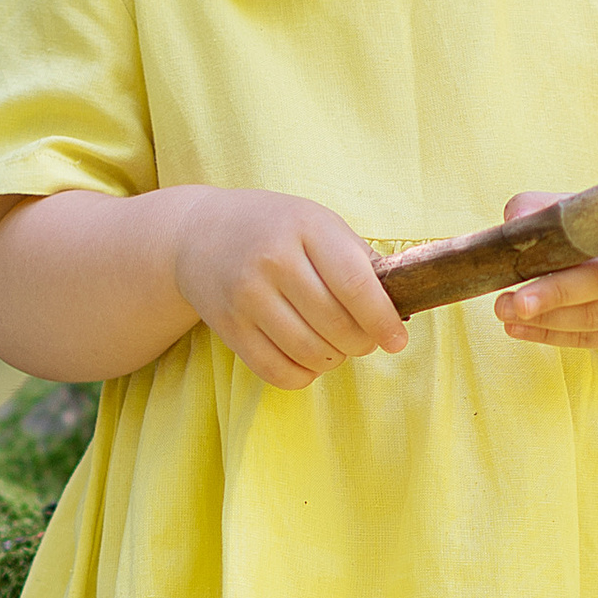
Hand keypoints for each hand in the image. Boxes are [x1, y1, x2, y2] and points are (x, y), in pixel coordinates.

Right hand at [172, 188, 409, 388]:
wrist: (198, 234)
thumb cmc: (274, 228)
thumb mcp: (317, 222)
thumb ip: (358, 258)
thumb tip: (400, 305)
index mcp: (305, 227)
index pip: (354, 284)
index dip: (382, 319)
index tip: (397, 340)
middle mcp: (273, 260)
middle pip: (335, 324)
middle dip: (361, 342)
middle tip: (365, 339)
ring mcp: (246, 296)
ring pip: (309, 352)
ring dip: (334, 359)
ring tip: (337, 347)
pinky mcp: (228, 327)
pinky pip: (277, 371)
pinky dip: (303, 375)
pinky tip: (308, 358)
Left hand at [490, 187, 597, 354]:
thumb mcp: (579, 210)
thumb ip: (545, 208)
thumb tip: (517, 220)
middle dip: (560, 294)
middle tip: (518, 299)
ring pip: (597, 320)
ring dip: (547, 319)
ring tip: (506, 310)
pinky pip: (589, 340)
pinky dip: (549, 335)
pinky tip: (518, 327)